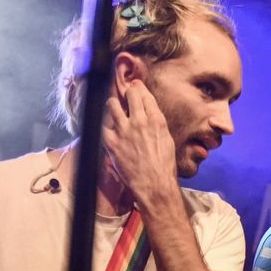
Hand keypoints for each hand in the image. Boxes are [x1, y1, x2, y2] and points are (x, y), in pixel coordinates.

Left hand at [102, 80, 180, 211]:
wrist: (154, 184)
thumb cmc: (164, 166)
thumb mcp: (167, 140)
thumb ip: (157, 124)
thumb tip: (149, 114)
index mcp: (156, 120)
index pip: (145, 95)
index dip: (139, 88)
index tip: (135, 86)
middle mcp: (139, 121)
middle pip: (130, 94)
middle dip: (128, 91)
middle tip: (126, 93)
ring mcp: (123, 130)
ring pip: (112, 104)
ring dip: (114, 104)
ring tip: (115, 108)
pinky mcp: (110, 141)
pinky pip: (103, 124)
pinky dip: (106, 124)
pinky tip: (109, 127)